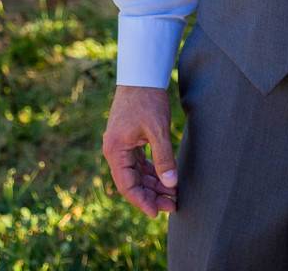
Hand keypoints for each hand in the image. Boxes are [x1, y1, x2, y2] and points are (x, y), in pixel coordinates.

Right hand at [102, 85, 178, 217]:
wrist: (141, 73)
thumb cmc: (148, 99)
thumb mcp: (158, 129)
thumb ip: (164, 158)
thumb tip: (171, 184)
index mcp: (116, 150)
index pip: (127, 185)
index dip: (142, 201)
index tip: (156, 213)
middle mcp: (115, 150)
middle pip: (132, 182)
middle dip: (152, 195)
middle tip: (172, 205)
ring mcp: (121, 145)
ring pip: (137, 173)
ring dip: (154, 184)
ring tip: (173, 195)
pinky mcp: (129, 140)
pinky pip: (139, 163)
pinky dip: (152, 171)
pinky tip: (166, 179)